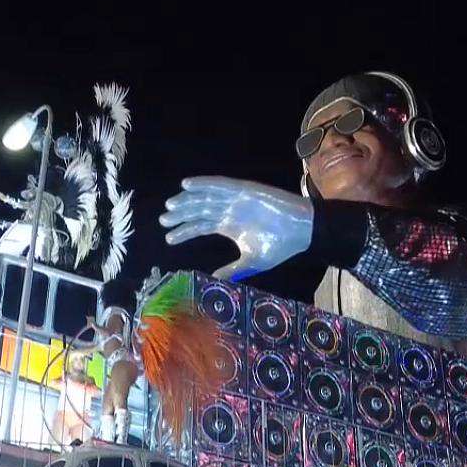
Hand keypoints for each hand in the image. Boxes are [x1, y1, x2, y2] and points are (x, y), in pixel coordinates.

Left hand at [159, 176, 313, 280]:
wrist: (302, 232)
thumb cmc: (280, 246)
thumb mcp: (251, 261)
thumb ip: (232, 270)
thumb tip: (213, 282)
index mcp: (228, 225)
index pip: (200, 226)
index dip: (184, 231)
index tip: (168, 239)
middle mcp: (228, 210)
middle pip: (198, 210)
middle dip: (180, 215)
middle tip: (163, 221)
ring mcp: (235, 199)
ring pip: (205, 198)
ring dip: (187, 199)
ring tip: (171, 205)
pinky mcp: (244, 190)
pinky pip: (220, 185)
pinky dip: (203, 183)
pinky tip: (187, 185)